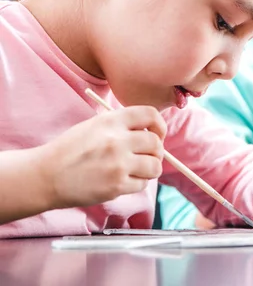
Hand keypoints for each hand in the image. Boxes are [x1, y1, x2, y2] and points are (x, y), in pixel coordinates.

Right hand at [41, 106, 165, 208]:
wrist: (46, 175)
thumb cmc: (70, 150)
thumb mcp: (94, 126)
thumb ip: (121, 126)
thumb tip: (152, 132)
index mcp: (111, 121)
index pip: (150, 114)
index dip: (159, 125)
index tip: (157, 134)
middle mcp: (117, 140)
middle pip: (156, 143)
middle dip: (156, 151)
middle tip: (147, 156)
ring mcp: (118, 164)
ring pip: (155, 166)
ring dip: (150, 169)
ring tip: (137, 170)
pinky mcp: (117, 185)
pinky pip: (143, 184)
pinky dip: (138, 183)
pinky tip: (124, 180)